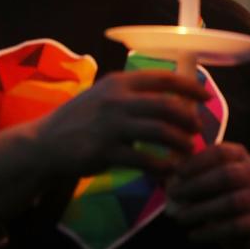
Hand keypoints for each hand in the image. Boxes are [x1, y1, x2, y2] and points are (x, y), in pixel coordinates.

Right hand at [32, 70, 208, 177]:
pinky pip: (144, 160)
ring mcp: (110, 126)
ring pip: (160, 132)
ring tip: (188, 149)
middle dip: (189, 118)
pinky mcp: (105, 152)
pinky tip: (168, 170)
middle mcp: (117, 100)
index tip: (206, 97)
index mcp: (120, 82)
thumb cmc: (80, 119)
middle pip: (167, 105)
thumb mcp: (105, 95)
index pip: (164, 78)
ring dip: (181, 142)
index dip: (190, 86)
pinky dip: (162, 166)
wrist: (43, 144)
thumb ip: (134, 94)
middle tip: (198, 128)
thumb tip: (174, 98)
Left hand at [167, 143, 249, 245]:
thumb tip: (169, 173)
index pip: (220, 152)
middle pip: (226, 175)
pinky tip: (192, 235)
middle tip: (172, 194)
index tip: (177, 171)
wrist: (248, 218)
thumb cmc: (221, 191)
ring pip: (230, 202)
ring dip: (200, 210)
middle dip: (196, 185)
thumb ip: (192, 172)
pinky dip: (210, 232)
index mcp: (239, 156)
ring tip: (179, 217)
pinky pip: (232, 227)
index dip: (197, 161)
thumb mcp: (210, 175)